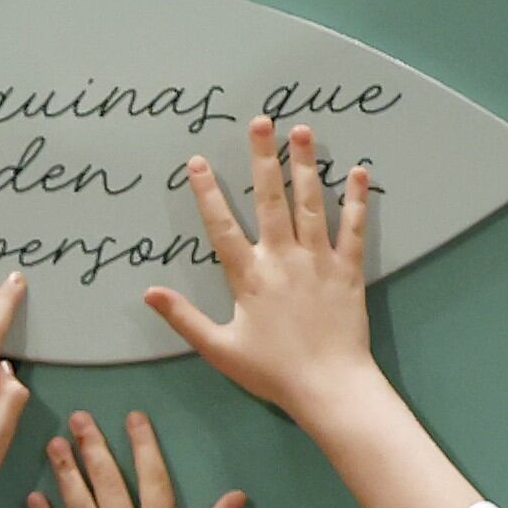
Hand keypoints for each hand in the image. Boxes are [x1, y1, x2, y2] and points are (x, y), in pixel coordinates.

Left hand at [26, 411, 243, 507]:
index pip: (152, 476)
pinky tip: (34, 498)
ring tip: (53, 444)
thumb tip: (236, 493)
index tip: (132, 417)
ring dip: (65, 472)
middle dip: (92, 446)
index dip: (142, 443)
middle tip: (78, 419)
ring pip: (78, 505)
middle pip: (107, 481)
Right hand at [144, 119, 378, 423]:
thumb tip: (149, 293)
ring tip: (302, 130)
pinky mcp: (348, 270)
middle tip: (260, 121)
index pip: (222, 226)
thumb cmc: (271, 372)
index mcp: (249, 277)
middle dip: (262, 158)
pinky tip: (358, 171)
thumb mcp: (218, 349)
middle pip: (270, 200)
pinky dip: (357, 199)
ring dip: (306, 165)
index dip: (207, 192)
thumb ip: (184, 318)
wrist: (328, 386)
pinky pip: (354, 228)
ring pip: (311, 204)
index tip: (196, 161)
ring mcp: (318, 260)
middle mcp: (282, 259)